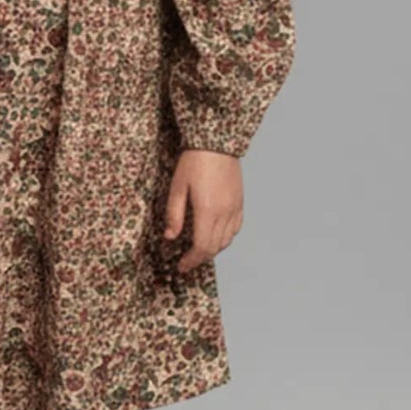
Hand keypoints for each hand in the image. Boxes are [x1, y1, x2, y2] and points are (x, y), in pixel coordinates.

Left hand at [164, 149, 242, 272]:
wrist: (216, 142)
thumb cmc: (194, 162)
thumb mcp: (177, 187)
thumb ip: (174, 214)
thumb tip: (170, 237)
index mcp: (207, 210)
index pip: (201, 247)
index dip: (191, 261)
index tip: (182, 266)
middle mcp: (224, 213)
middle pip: (214, 247)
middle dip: (200, 258)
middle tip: (187, 262)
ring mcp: (234, 208)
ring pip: (226, 240)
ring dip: (212, 249)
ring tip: (198, 249)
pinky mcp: (240, 202)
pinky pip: (236, 228)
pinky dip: (225, 237)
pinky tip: (215, 235)